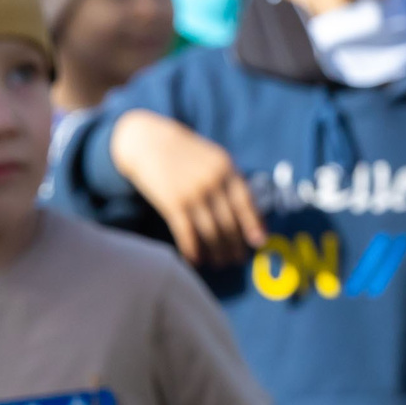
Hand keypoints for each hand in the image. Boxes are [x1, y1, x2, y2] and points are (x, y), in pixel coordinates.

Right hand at [109, 110, 265, 264]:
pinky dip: (193, 250)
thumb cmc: (186, 153)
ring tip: (220, 263)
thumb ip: (232, 182)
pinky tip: (196, 260)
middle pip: (230, 223)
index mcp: (226, 169)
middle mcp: (212, 182)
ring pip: (211, 232)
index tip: (259, 242)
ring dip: (217, 252)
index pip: (246, 203)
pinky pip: (187, 234)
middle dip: (235, 245)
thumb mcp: (214, 159)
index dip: (254, 225)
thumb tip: (251, 214)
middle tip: (237, 259)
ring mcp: (192, 194)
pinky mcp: (172, 204)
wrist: (146, 141)